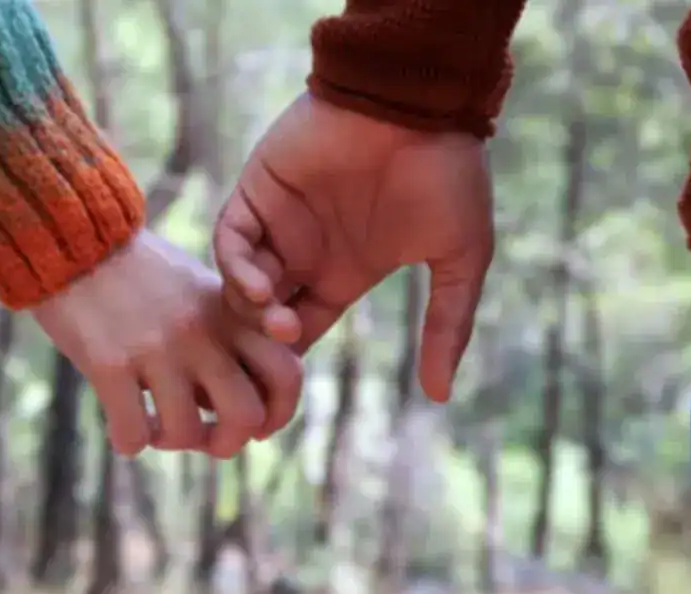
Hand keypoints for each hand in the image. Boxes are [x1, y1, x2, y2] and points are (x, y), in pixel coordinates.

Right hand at [33, 230, 302, 457]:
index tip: (255, 425)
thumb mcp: (198, 294)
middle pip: (245, 414)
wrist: (75, 241)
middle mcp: (201, 332)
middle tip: (203, 438)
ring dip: (170, 442)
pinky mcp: (109, 362)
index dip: (279, 413)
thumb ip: (226, 340)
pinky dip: (128, 441)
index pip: (286, 372)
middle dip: (226, 443)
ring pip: (187, 433)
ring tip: (154, 428)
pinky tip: (122, 427)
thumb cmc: (138, 276)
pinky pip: (133, 434)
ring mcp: (156, 348)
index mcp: (229, 314)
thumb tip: (243, 408)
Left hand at [213, 95, 493, 402]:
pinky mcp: (258, 190)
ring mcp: (279, 221)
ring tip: (278, 321)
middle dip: (265, 342)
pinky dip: (236, 267)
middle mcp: (305, 251)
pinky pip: (230, 239)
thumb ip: (448, 324)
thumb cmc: (448, 173)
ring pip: (239, 282)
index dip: (290, 360)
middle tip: (283, 353)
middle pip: (261, 314)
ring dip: (250, 311)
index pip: (301, 329)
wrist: (423, 103)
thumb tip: (441, 394)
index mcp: (343, 272)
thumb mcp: (459, 258)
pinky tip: (260, 287)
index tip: (292, 387)